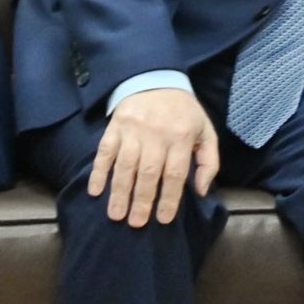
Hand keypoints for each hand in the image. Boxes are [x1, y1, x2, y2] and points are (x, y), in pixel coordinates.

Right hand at [89, 88, 218, 226]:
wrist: (156, 80)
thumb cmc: (184, 113)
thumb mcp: (206, 131)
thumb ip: (208, 161)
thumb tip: (201, 191)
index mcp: (182, 136)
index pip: (175, 174)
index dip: (170, 198)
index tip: (164, 219)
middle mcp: (156, 134)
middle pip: (148, 173)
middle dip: (142, 201)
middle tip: (136, 223)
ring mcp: (133, 130)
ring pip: (125, 166)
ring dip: (119, 192)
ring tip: (116, 214)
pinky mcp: (114, 126)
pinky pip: (104, 152)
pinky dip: (98, 172)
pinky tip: (95, 191)